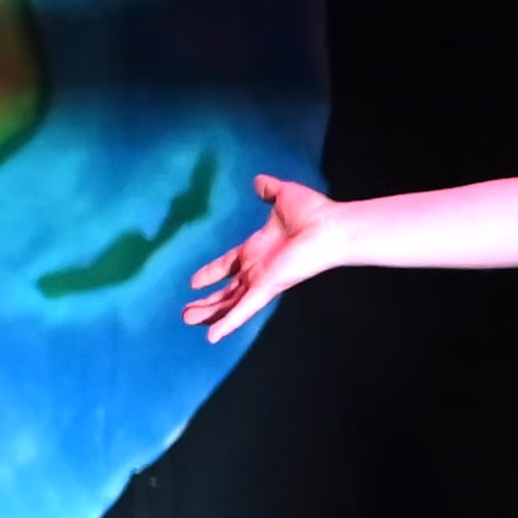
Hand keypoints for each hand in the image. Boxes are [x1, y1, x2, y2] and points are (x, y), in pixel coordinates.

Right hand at [182, 171, 340, 342]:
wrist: (330, 226)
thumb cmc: (313, 212)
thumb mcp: (283, 195)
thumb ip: (269, 190)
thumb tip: (258, 181)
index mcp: (257, 249)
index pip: (229, 264)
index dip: (212, 273)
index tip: (194, 282)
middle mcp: (258, 268)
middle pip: (227, 290)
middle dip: (208, 302)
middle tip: (187, 313)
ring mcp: (262, 280)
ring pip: (231, 303)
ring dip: (211, 313)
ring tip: (188, 320)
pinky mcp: (268, 288)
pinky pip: (244, 309)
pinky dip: (229, 323)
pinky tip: (213, 337)